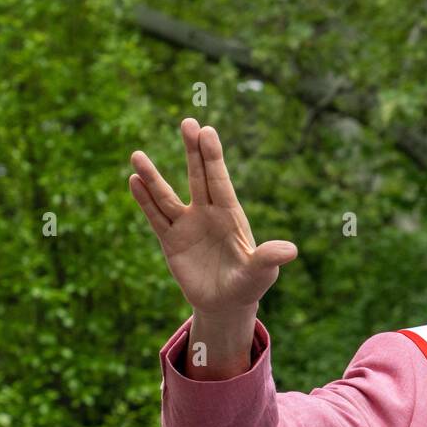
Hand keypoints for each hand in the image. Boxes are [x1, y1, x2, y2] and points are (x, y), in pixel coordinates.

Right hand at [129, 119, 297, 317]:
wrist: (226, 304)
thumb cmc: (248, 285)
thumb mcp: (260, 273)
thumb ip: (269, 258)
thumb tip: (291, 250)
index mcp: (230, 216)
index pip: (220, 182)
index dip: (213, 158)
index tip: (208, 132)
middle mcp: (207, 214)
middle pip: (197, 177)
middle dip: (193, 152)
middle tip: (188, 122)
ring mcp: (187, 225)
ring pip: (167, 196)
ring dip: (152, 177)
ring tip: (137, 156)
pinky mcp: (171, 240)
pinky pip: (156, 217)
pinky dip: (144, 200)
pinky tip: (134, 181)